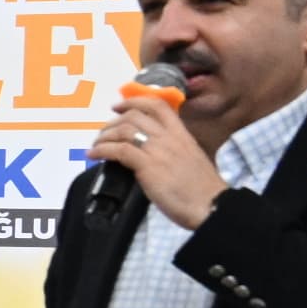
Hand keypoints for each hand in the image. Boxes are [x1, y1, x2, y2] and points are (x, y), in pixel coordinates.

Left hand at [89, 99, 225, 228]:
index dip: (134, 102)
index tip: (118, 106)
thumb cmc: (202, 189)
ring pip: (124, 130)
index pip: (158, 106)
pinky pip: (118, 150)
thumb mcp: (190, 160)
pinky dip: (102, 150)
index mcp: (182, 134)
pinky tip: (94, 155)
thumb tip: (152, 153)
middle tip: (103, 133)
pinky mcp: (148, 165)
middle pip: (134, 116)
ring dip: (104, 136)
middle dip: (113, 122)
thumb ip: (173, 151)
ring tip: (96, 145)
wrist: (212, 205)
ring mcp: (158, 150)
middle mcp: (169, 137)